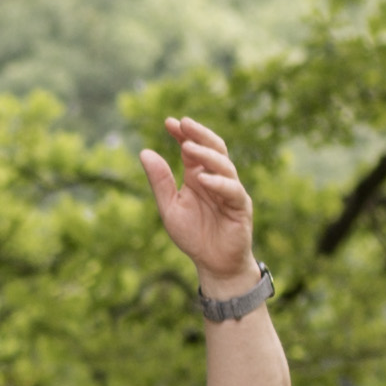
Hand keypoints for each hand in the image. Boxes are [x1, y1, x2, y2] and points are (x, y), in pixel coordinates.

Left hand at [138, 117, 259, 292]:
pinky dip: (218, 183)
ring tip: (188, 147)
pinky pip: (232, 190)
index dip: (183, 134)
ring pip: (224, 165)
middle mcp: (216, 179)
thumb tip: (144, 152)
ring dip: (206, 155)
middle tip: (184, 123)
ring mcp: (230, 190)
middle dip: (199, 134)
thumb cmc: (193, 235)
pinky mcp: (240, 206)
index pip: (193, 148)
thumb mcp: (170, 207)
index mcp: (198, 176)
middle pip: (213, 148)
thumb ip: (160, 181)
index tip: (169, 122)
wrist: (213, 264)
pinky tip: (202, 178)